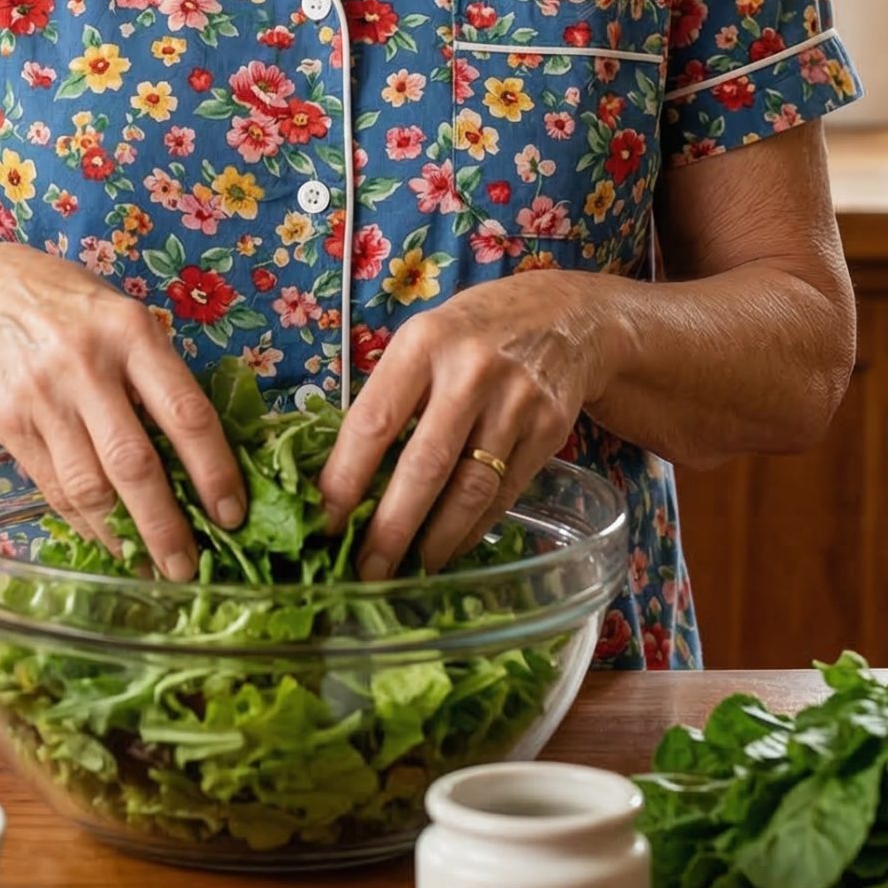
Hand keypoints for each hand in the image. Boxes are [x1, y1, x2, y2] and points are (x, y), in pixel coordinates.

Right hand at [0, 246, 244, 581]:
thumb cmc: (75, 309)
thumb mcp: (127, 319)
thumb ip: (162, 377)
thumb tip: (210, 458)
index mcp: (131, 332)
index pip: (185, 413)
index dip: (213, 471)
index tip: (232, 513)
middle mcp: (85, 365)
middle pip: (133, 463)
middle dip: (166, 526)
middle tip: (190, 568)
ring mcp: (42, 399)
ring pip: (89, 487)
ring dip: (125, 537)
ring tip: (152, 566)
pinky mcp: (9, 427)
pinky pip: (55, 490)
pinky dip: (87, 524)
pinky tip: (111, 541)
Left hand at [317, 273, 619, 579]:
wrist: (564, 315)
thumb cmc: (471, 333)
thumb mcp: (422, 341)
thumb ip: (389, 397)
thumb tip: (342, 480)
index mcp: (422, 344)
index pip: (373, 422)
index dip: (345, 480)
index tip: (323, 523)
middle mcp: (470, 371)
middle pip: (424, 466)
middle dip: (390, 529)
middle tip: (365, 572)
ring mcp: (516, 402)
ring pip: (469, 490)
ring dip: (435, 540)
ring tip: (409, 569)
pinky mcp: (550, 430)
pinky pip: (504, 494)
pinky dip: (473, 528)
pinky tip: (451, 546)